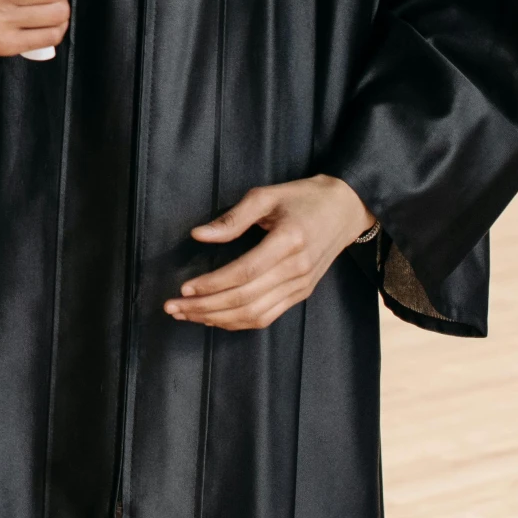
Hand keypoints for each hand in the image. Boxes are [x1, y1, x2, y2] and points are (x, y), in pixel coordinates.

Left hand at [166, 174, 374, 330]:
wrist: (344, 209)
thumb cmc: (302, 198)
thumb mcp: (266, 196)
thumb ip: (233, 218)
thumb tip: (199, 235)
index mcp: (289, 241)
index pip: (245, 272)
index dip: (213, 284)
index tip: (184, 289)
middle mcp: (297, 269)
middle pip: (246, 298)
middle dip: (206, 307)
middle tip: (173, 307)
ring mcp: (301, 285)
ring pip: (256, 313)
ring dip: (218, 318)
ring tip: (187, 315)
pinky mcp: (301, 293)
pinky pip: (268, 316)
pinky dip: (239, 322)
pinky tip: (215, 318)